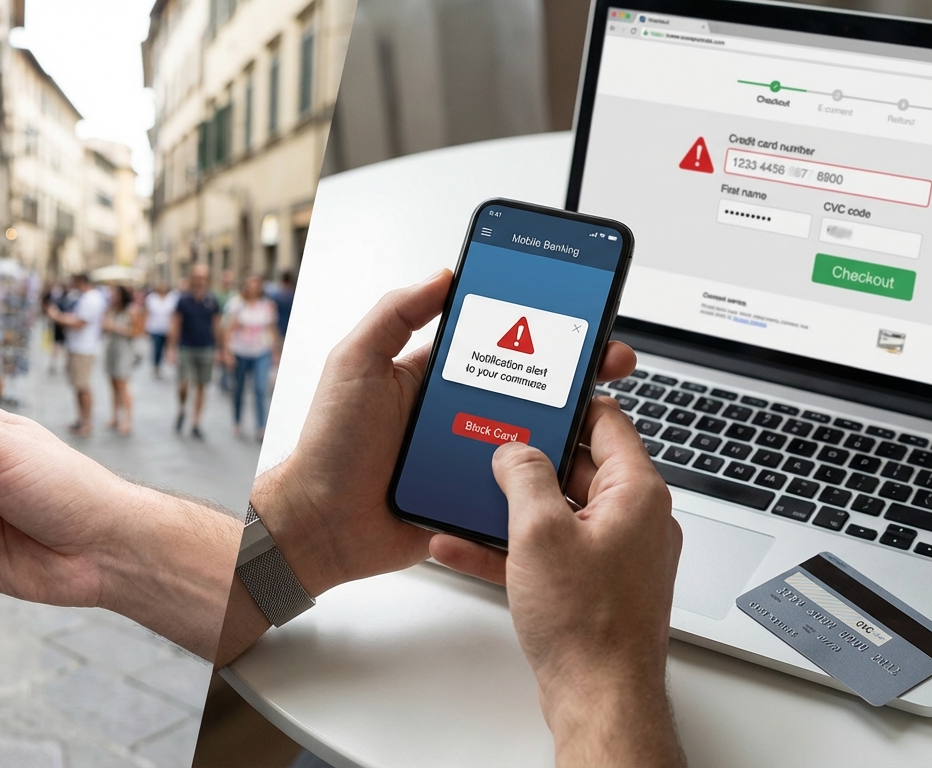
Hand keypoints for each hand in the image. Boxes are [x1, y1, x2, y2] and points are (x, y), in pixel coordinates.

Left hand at [250, 270, 638, 596]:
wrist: (322, 523)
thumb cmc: (330, 445)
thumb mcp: (356, 363)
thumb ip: (395, 314)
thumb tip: (443, 275)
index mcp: (438, 375)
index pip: (501, 342)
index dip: (542, 327)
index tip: (580, 314)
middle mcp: (462, 413)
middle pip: (535, 389)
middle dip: (579, 375)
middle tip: (610, 364)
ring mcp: (475, 457)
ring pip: (540, 439)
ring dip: (575, 429)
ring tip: (603, 421)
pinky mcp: (480, 499)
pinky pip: (525, 490)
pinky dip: (554, 482)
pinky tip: (581, 470)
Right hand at [432, 399, 684, 765]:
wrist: (598, 697)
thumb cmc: (589, 625)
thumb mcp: (540, 532)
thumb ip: (525, 477)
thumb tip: (516, 451)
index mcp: (635, 493)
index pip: (606, 421)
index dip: (566, 403)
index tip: (534, 394)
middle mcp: (632, 519)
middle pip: (575, 465)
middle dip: (526, 458)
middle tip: (488, 445)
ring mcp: (612, 554)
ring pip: (554, 511)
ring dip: (508, 505)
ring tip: (467, 494)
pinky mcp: (591, 585)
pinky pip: (545, 550)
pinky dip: (507, 545)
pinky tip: (463, 544)